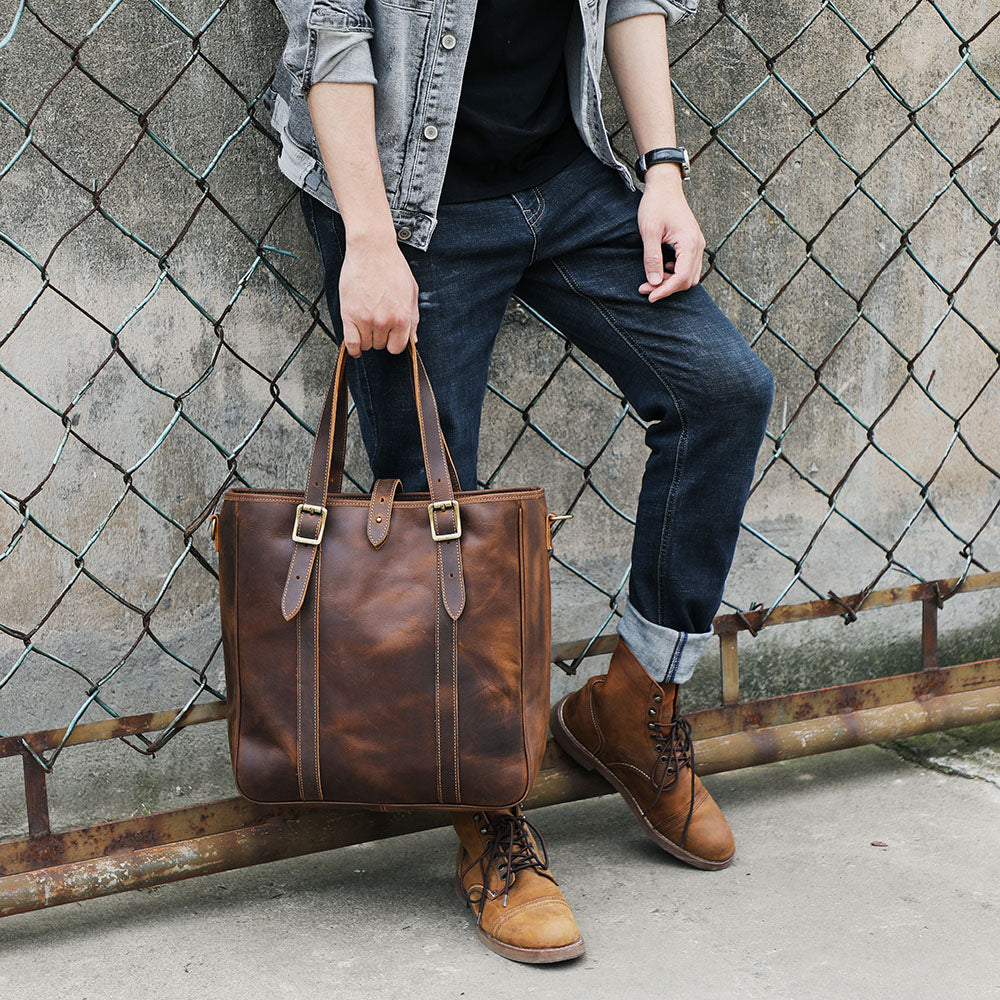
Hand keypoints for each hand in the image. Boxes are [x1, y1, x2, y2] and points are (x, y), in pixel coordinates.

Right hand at [338, 230, 419, 356]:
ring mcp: (365, 319)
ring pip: (366, 344)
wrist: (371, 249)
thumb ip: (413, 319)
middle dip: (380, 337)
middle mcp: (384, 321)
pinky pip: (350, 342)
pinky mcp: (349, 314)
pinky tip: (356, 347)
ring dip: (367, 338)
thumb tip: (412, 340)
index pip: (397, 347)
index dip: (394, 342)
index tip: (390, 336)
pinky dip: (353, 348)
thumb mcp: (411, 292)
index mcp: (402, 317)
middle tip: (378, 321)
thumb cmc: (392, 266)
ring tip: (367, 324)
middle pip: (381, 346)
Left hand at [636, 165, 705, 301]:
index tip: (649, 296)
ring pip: (689, 275)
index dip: (665, 290)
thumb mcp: (649, 231)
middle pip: (688, 280)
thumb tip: (654, 282)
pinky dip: (674, 273)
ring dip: (671, 282)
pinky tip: (660, 269)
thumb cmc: (656, 204)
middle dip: (667, 288)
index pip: (682, 277)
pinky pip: (688, 266)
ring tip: (650, 279)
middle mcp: (697, 245)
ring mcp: (696, 244)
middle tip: (645, 288)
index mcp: (689, 242)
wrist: (664, 185)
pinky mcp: (691, 243)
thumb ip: (652, 257)